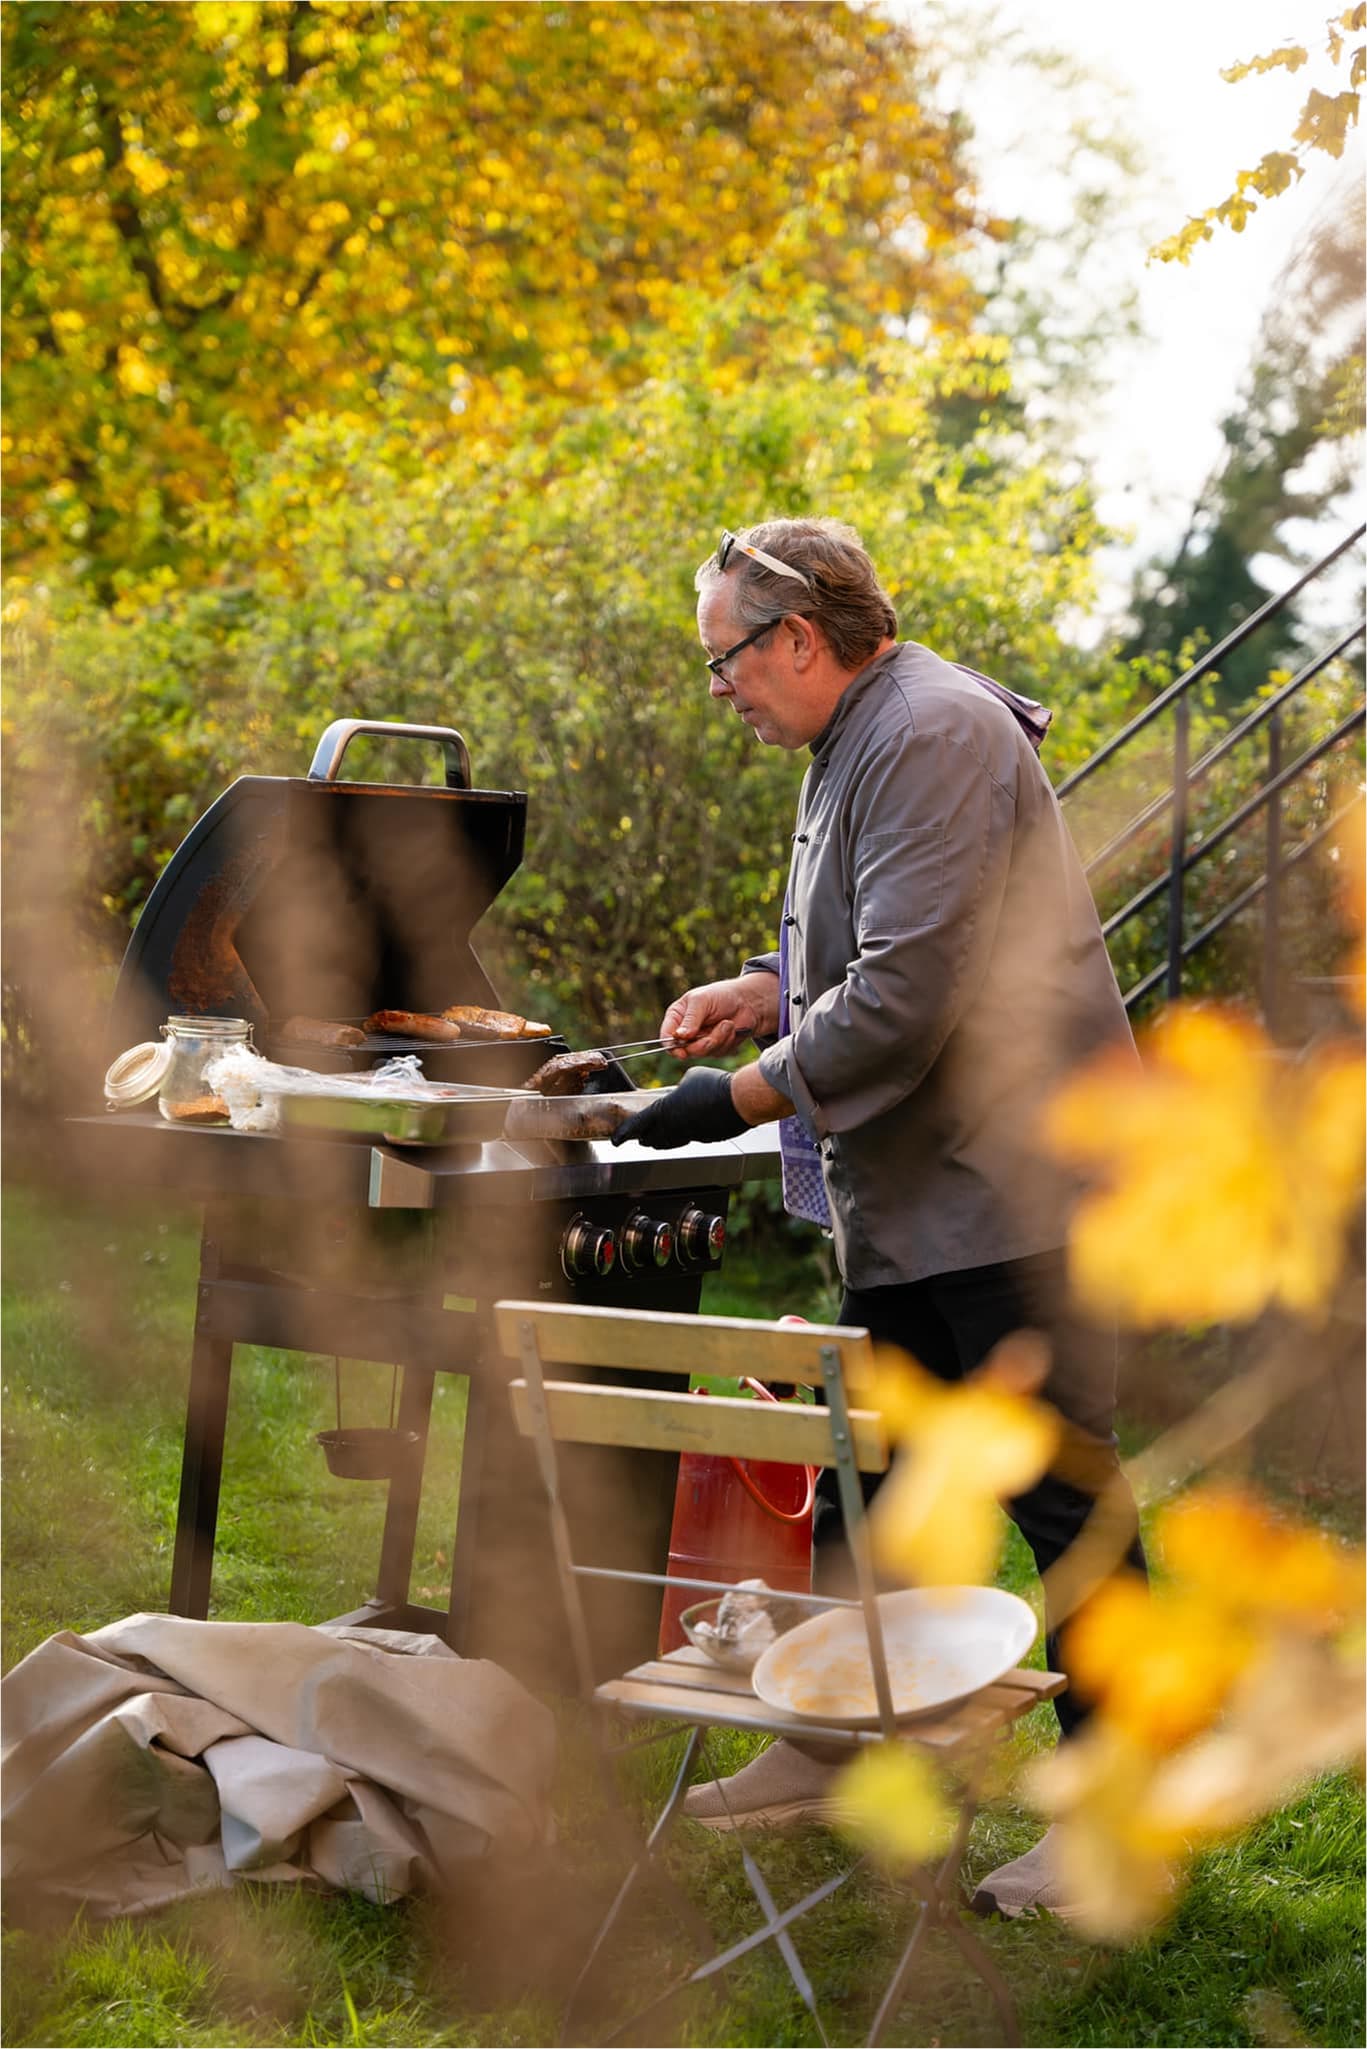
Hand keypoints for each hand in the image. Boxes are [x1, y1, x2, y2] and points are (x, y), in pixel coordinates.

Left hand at [610, 1067, 745, 1148]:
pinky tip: (691, 1124)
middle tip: (640, 1135)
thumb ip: (679, 1087)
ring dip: (663, 1138)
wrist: (739, 1100)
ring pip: (671, 1141)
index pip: (637, 1125)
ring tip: (659, 1134)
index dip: (624, 1133)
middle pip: (652, 1138)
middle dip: (645, 1136)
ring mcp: (691, 1135)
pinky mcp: (706, 1138)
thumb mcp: (690, 1077)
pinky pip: (690, 1137)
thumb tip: (680, 1091)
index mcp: (664, 1111)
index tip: (615, 1140)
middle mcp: (674, 1128)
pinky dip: (685, 1132)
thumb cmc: (714, 1085)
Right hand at [662, 973, 777, 1059]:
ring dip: (719, 1038)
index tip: (681, 1051)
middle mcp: (686, 1031)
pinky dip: (727, 1041)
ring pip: (703, 1052)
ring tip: (727, 1023)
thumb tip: (679, 1036)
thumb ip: (690, 1018)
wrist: (748, 1002)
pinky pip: (717, 1053)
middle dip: (704, 1042)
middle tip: (721, 1026)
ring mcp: (700, 1041)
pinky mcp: (715, 1048)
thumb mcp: (702, 1000)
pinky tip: (731, 1028)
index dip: (672, 1046)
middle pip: (685, 1050)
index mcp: (677, 1017)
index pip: (666, 1036)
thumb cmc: (722, 995)